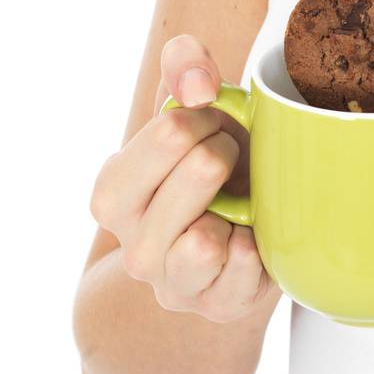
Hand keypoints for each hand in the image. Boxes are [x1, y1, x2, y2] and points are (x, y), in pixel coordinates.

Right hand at [88, 34, 278, 322]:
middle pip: (198, 172)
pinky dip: (259, 247)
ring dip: (238, 207)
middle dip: (227, 152)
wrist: (244, 227)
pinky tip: (252, 237)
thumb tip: (197, 84)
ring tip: (237, 204)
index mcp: (114, 193)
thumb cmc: (214, 161)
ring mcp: (173, 284)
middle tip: (227, 160)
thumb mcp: (195, 106)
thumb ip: (184, 67)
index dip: (206, 117)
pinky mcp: (217, 307)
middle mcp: (133, 246)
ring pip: (203, 243)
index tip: (210, 124)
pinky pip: (243, 272)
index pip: (170, 132)